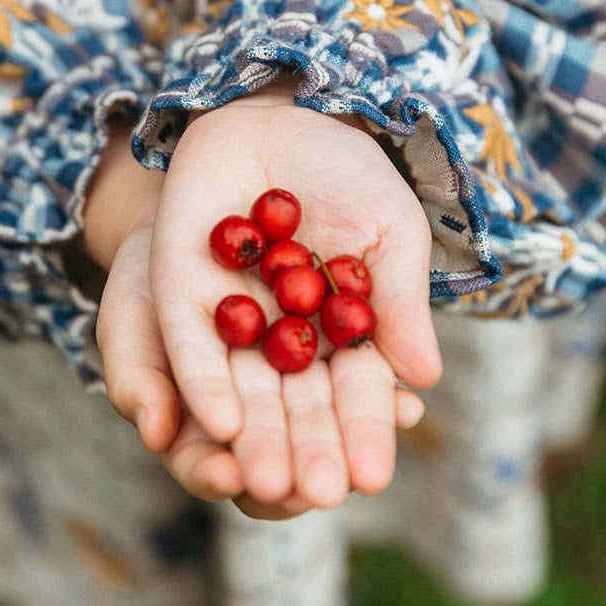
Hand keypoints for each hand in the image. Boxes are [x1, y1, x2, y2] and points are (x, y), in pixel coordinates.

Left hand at [146, 79, 440, 515]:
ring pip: (243, 393)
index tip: (371, 478)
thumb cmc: (346, 172)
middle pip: (294, 409)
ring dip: (255, 437)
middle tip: (315, 494)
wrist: (281, 111)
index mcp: (341, 337)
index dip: (361, 435)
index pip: (353, 397)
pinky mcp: (181, 296)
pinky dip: (206, 384)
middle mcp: (284, 342)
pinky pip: (191, 350)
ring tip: (266, 482)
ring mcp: (231, 322)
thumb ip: (395, 301)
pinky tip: (219, 423)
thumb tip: (424, 376)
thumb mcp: (387, 231)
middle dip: (304, 451)